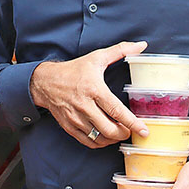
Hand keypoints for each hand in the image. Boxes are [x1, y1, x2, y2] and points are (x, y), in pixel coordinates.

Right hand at [29, 41, 148, 147]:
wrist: (45, 82)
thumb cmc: (73, 70)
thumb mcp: (96, 58)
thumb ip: (120, 51)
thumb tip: (141, 45)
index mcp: (94, 89)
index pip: (117, 110)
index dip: (132, 123)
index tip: (144, 130)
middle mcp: (85, 106)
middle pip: (109, 129)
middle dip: (125, 133)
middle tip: (131, 130)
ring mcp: (76, 118)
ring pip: (100, 138)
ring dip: (113, 139)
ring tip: (119, 132)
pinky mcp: (69, 127)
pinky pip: (88, 142)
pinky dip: (100, 143)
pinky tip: (106, 136)